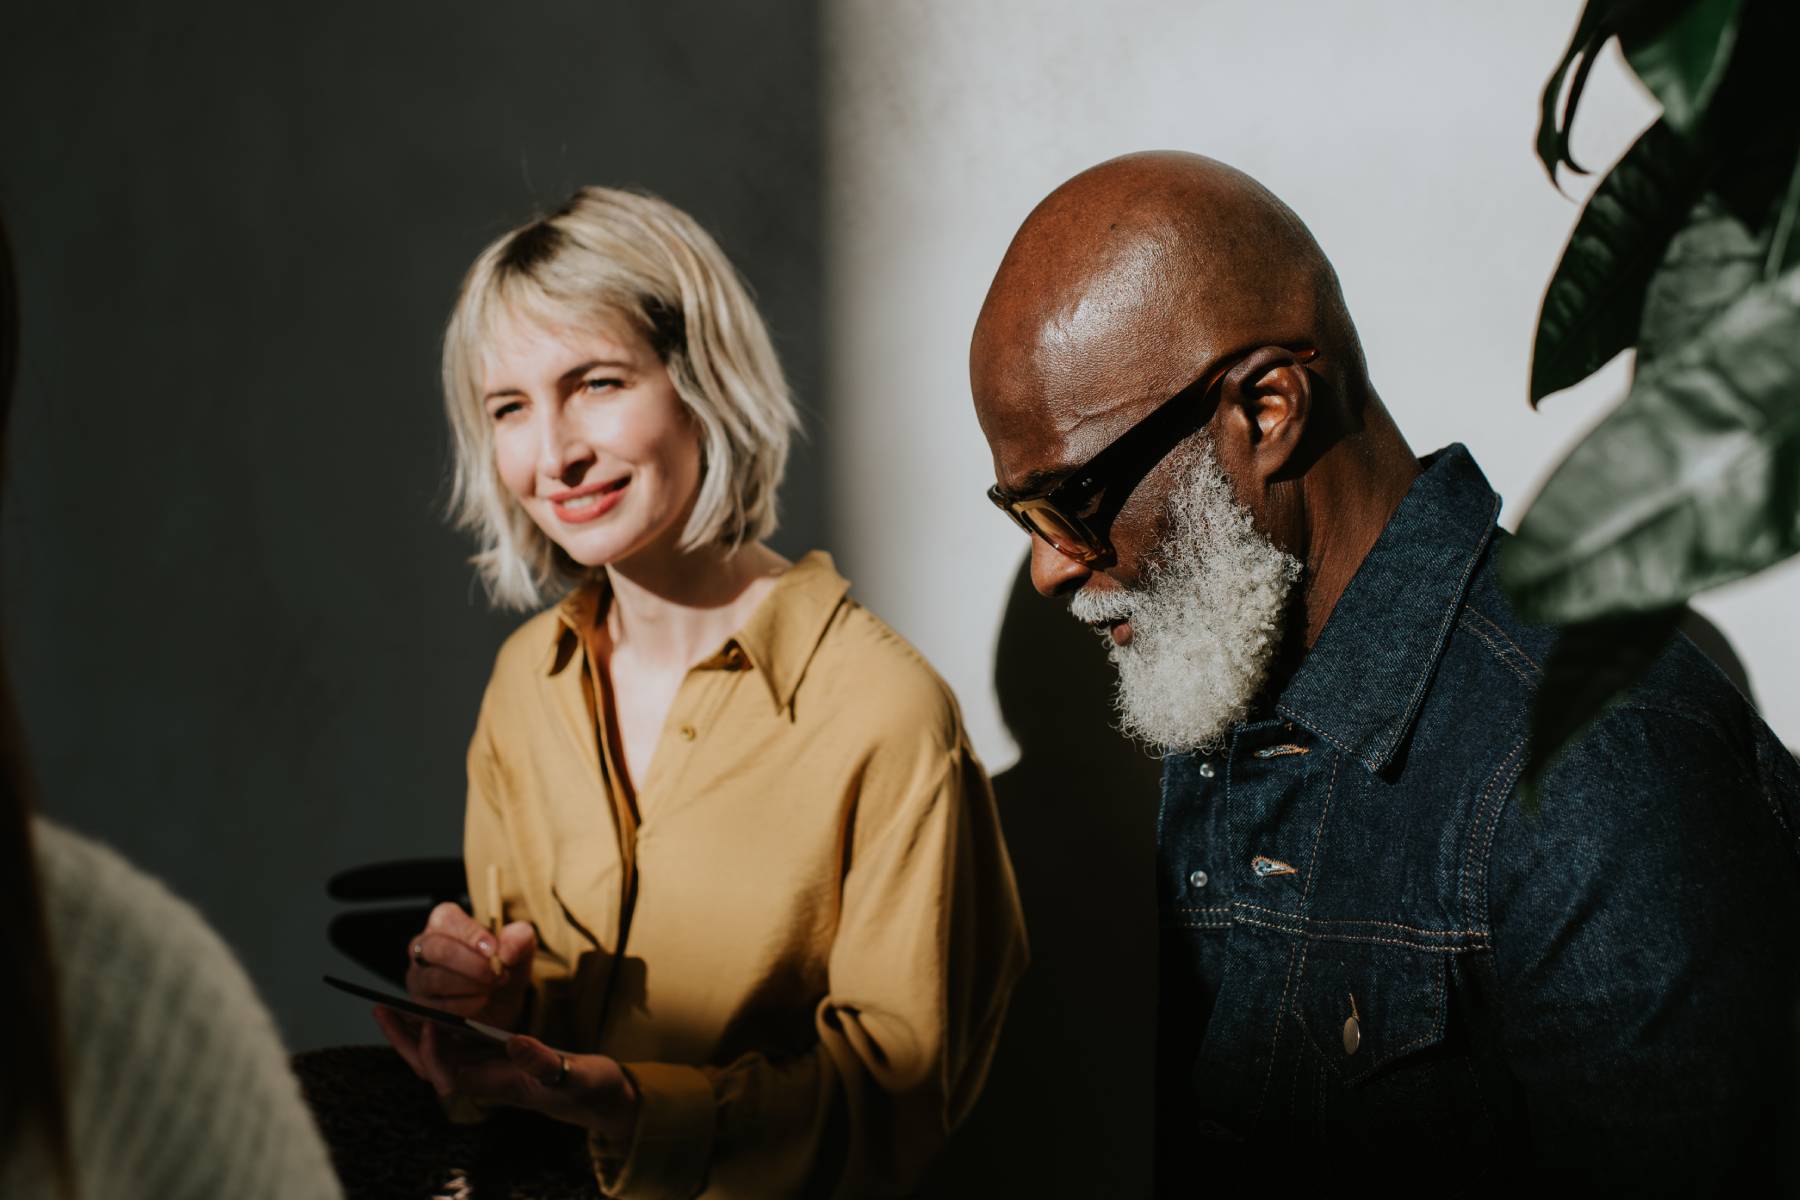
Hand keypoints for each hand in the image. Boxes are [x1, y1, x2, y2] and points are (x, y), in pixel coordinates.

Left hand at [373, 1010, 638, 1146]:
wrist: (602, 1099)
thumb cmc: (589, 1089)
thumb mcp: (574, 1075)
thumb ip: (544, 1063)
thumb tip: (513, 1041)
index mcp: (499, 1086)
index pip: (449, 1074)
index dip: (432, 1051)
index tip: (430, 1023)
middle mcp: (487, 1080)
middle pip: (431, 1067)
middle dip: (404, 1041)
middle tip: (381, 1007)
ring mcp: (490, 1071)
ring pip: (439, 1056)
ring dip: (414, 1033)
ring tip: (392, 1005)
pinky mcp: (498, 1059)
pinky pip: (456, 1046)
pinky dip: (437, 1028)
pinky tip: (430, 1009)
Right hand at [403, 901, 534, 1028]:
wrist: (500, 1003)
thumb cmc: (503, 967)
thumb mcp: (519, 949)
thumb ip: (519, 939)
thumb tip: (506, 951)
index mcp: (445, 922)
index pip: (447, 919)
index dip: (471, 934)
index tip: (493, 950)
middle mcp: (424, 946)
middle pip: (437, 949)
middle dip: (472, 964)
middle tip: (497, 974)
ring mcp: (418, 976)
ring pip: (435, 979)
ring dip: (471, 985)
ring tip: (492, 987)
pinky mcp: (419, 1005)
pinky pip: (436, 1006)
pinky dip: (464, 1005)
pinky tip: (481, 1001)